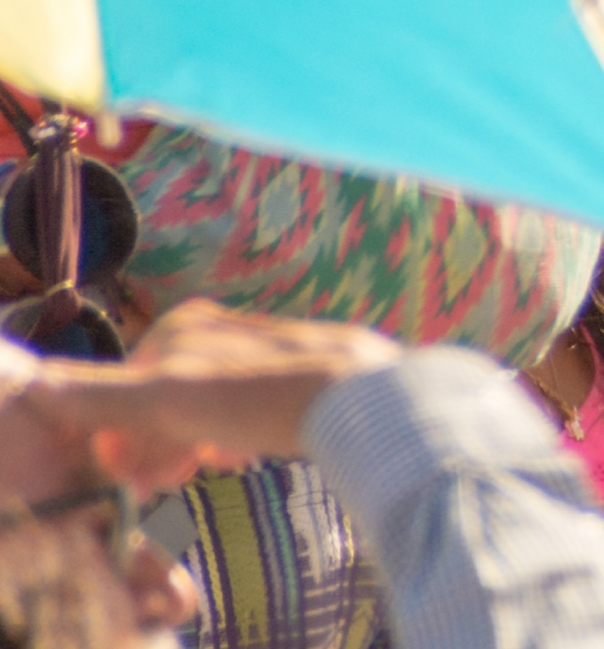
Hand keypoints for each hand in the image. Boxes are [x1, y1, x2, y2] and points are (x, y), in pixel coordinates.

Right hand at [24, 303, 396, 487]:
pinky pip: (244, 411)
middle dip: (157, 442)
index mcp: (185, 326)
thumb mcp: (171, 397)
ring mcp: (261, 350)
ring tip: (202, 468)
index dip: (122, 436)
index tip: (134, 475)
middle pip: (166, 397)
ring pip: (204, 406)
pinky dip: (230, 435)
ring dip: (191, 443)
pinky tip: (239, 455)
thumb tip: (36, 387)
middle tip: (167, 481)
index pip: (127, 385)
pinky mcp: (297, 375)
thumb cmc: (261, 395)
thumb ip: (106, 395)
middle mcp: (222, 329)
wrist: (363, 398)